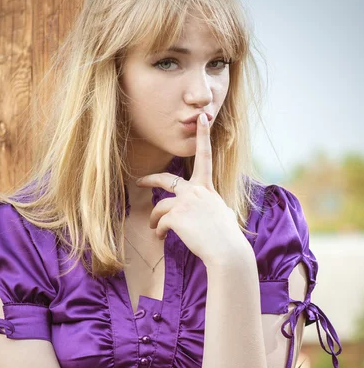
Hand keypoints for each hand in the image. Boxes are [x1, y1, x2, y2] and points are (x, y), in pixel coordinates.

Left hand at [135, 113, 251, 266]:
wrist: (227, 251)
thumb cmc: (228, 237)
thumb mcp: (224, 214)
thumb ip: (216, 207)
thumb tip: (222, 210)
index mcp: (208, 188)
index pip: (205, 157)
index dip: (203, 136)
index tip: (202, 117)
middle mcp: (196, 190)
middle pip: (166, 180)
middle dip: (150, 179)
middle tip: (139, 180)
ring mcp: (185, 202)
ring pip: (159, 208)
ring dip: (155, 220)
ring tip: (155, 229)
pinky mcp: (176, 216)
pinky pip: (160, 224)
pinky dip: (160, 232)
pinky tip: (163, 238)